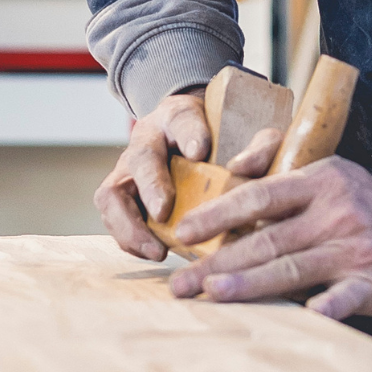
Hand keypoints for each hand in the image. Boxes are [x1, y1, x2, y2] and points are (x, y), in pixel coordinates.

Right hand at [100, 89, 280, 257]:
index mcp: (177, 118)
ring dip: (130, 225)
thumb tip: (242, 168)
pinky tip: (155, 253)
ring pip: (111, 195)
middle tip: (163, 213)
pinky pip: (114, 220)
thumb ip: (260, 147)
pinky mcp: (122, 200)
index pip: (182, 119)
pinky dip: (130, 241)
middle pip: (139, 158)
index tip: (199, 151)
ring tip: (157, 250)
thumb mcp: (246, 134)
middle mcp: (146, 141)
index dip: (189, 133)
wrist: (192, 141)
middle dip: (150, 186)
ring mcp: (128, 171)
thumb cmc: (221, 140)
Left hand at [167, 155, 371, 319]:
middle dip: (219, 262)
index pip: (259, 197)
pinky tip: (306, 316)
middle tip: (182, 283)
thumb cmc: (364, 205)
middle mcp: (336, 214)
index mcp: (320, 183)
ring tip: (214, 294)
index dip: (219, 214)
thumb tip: (233, 167)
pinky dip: (327, 306)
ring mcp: (354, 250)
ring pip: (292, 269)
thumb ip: (277, 162)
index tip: (184, 232)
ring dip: (251, 283)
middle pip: (267, 240)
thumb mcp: (328, 171)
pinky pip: (344, 296)